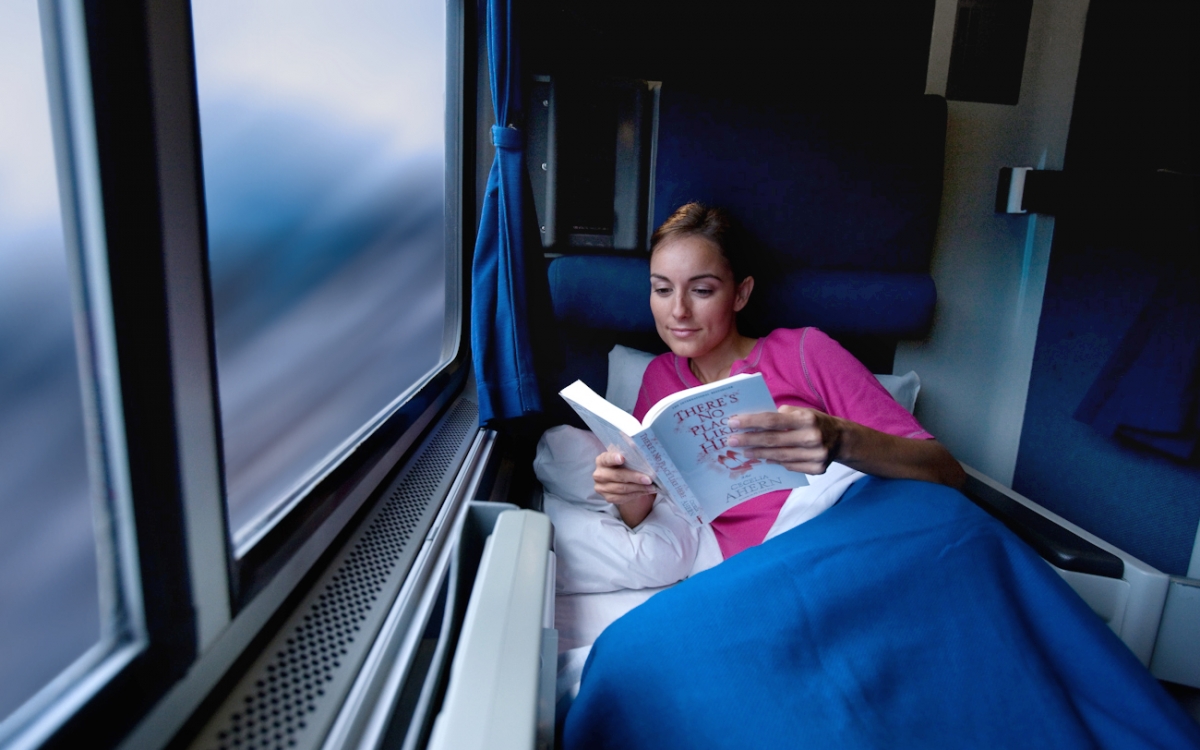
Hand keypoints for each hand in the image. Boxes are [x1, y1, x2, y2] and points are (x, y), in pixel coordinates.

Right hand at [593, 451, 655, 526]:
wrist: (620, 478)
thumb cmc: (624, 463)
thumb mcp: (625, 454)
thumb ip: (629, 450)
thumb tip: (635, 446)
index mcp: (602, 460)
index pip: (607, 459)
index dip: (613, 458)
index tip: (622, 458)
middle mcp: (599, 474)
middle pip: (617, 476)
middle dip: (634, 477)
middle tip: (648, 479)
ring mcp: (602, 487)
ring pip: (621, 489)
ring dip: (638, 488)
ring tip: (651, 486)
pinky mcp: (607, 498)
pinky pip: (622, 498)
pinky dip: (635, 494)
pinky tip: (645, 491)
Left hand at [726, 406, 842, 474]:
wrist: (841, 439)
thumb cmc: (814, 422)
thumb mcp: (802, 411)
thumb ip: (781, 415)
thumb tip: (753, 421)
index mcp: (807, 419)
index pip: (772, 420)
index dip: (750, 422)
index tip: (732, 423)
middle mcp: (812, 437)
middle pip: (773, 440)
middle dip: (749, 440)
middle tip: (731, 441)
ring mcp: (816, 455)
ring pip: (779, 456)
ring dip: (758, 454)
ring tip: (744, 452)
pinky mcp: (817, 469)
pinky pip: (790, 466)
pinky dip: (775, 462)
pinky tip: (764, 460)